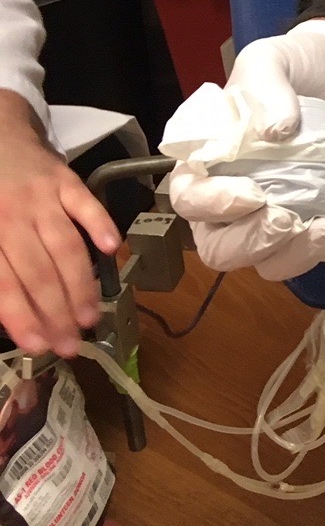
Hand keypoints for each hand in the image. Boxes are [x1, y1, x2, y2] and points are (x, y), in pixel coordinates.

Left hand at [0, 96, 118, 357]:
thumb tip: (3, 312)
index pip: (4, 284)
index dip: (21, 317)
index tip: (38, 345)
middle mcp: (13, 217)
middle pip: (38, 273)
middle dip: (55, 314)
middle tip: (70, 346)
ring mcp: (42, 197)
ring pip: (64, 247)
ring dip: (80, 285)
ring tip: (90, 318)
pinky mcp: (66, 179)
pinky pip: (86, 203)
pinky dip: (100, 224)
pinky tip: (112, 249)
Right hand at [161, 28, 324, 281]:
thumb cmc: (299, 65)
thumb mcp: (272, 59)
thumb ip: (266, 86)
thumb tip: (276, 132)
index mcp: (210, 161)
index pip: (189, 200)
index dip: (213, 207)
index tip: (252, 195)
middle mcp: (235, 198)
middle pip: (223, 248)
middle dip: (254, 243)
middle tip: (289, 221)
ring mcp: (279, 212)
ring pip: (273, 261)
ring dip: (301, 253)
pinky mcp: (320, 217)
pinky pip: (324, 248)